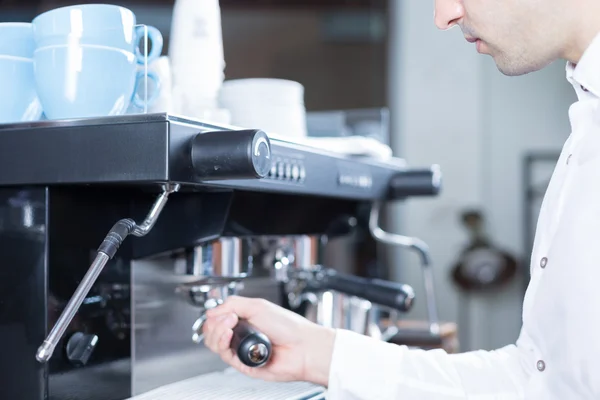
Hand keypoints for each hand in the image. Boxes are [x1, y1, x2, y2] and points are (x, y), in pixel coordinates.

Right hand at [202, 295, 335, 385]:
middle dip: (215, 324)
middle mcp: (241, 335)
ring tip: (229, 327)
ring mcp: (242, 350)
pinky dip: (224, 345)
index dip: (216, 316)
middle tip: (228, 320)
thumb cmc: (288, 327)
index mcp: (244, 320)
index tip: (225, 313)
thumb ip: (233, 304)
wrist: (302, 347)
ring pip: (215, 345)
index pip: (217, 319)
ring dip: (217, 334)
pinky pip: (225, 357)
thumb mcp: (258, 306)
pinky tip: (230, 337)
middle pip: (212, 333)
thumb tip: (211, 311)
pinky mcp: (244, 364)